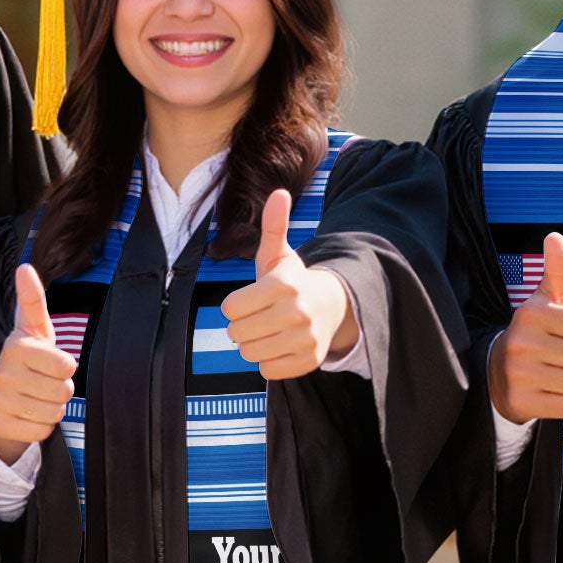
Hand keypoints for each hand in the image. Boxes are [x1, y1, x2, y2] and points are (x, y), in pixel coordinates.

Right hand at [0, 263, 76, 463]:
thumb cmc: (27, 359)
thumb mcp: (33, 329)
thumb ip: (33, 300)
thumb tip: (25, 267)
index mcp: (15, 347)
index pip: (66, 365)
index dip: (66, 367)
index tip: (52, 362)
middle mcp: (3, 373)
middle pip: (62, 391)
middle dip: (61, 390)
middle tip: (45, 382)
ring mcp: (0, 401)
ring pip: (53, 413)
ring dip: (52, 408)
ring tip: (37, 397)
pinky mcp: (1, 425)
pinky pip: (42, 431)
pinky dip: (41, 426)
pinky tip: (28, 414)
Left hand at [219, 189, 355, 379]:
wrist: (332, 307)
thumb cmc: (293, 281)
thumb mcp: (279, 254)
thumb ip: (273, 226)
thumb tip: (279, 192)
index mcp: (284, 285)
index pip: (230, 308)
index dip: (233, 306)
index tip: (248, 301)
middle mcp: (297, 313)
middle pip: (237, 333)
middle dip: (241, 326)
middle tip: (257, 317)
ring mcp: (305, 339)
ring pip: (249, 354)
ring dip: (253, 344)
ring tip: (268, 331)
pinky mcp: (309, 361)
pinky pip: (267, 370)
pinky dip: (268, 361)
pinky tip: (279, 345)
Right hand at [487, 232, 562, 421]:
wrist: (497, 373)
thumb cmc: (535, 333)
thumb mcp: (545, 300)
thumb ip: (557, 269)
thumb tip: (555, 237)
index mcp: (531, 313)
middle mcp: (521, 342)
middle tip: (561, 357)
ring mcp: (519, 374)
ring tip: (556, 373)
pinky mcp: (522, 402)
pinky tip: (549, 391)